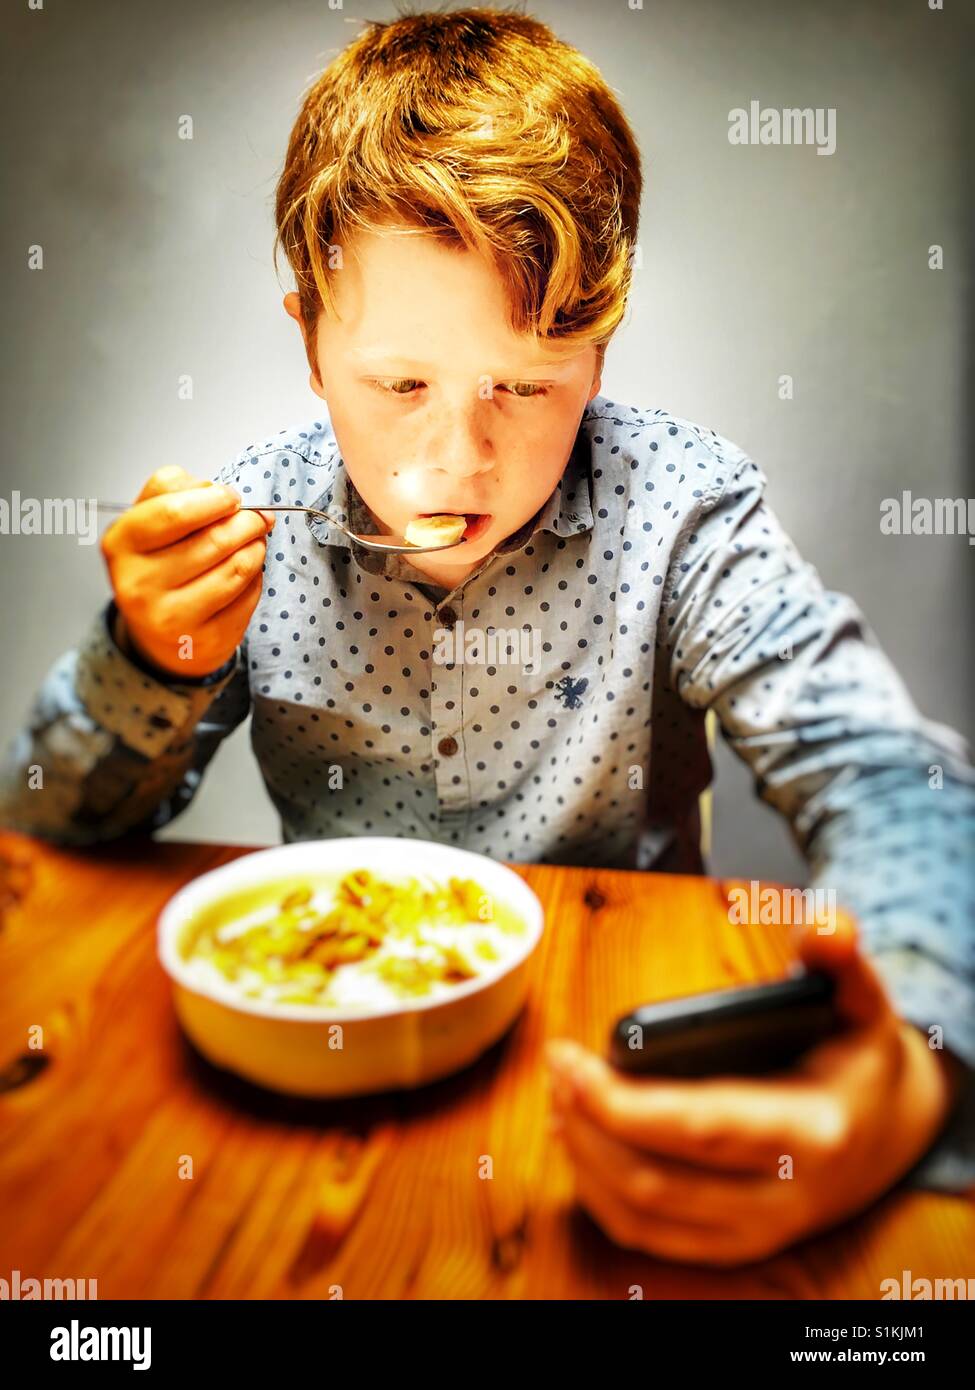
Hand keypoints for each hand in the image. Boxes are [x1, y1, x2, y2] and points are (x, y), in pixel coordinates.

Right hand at [100, 465, 274, 678]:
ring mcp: (173, 618)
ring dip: (256, 547)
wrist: (159, 635)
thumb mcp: (147, 522)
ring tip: (254, 541)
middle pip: (213, 540)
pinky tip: (246, 572)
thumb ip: (173, 491)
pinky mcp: (206, 639)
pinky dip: (256, 576)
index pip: (174, 512)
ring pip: (238, 567)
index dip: (213, 499)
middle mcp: (140, 585)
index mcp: (122, 545)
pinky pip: (249, 594)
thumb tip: (217, 491)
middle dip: (247, 522)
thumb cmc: (157, 567)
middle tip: (257, 518)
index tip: (232, 497)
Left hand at [546, 913, 962, 1266]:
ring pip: (642, 1213)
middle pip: (655, 1180)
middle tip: (556, 1065)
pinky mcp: (735, 1246)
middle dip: (587, 1123)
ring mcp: (759, 1231)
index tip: (571, 1060)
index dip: (621, 1103)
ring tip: (559, 1094)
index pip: (698, 1129)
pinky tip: (579, 1140)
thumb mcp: (861, 999)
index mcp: (812, 1131)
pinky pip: (648, 1237)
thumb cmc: (859, 1057)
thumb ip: (839, 955)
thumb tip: (825, 925)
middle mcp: (784, 1196)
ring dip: (583, 1156)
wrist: (893, 1130)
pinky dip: (599, 1194)